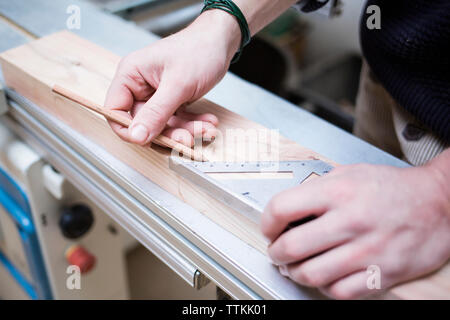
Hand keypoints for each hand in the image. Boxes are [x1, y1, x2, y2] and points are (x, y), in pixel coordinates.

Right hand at [104, 10, 240, 145]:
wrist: (221, 41)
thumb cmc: (199, 50)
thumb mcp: (177, 85)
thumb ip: (156, 112)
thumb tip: (136, 135)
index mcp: (131, 75)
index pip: (115, 110)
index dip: (127, 130)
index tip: (147, 141)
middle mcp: (140, 86)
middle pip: (143, 124)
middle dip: (168, 133)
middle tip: (187, 139)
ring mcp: (156, 95)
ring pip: (163, 126)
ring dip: (185, 131)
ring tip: (206, 129)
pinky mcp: (172, 101)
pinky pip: (177, 120)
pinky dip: (193, 124)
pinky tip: (208, 122)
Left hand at [261, 159, 449, 298]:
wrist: (439, 202)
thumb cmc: (393, 187)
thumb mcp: (350, 173)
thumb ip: (318, 188)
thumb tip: (289, 209)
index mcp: (338, 192)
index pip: (281, 208)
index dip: (267, 222)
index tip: (270, 228)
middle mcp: (350, 221)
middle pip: (291, 247)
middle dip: (275, 252)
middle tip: (277, 251)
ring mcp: (367, 251)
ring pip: (311, 274)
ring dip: (295, 273)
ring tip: (296, 267)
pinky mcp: (382, 273)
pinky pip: (340, 292)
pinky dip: (325, 287)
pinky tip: (324, 277)